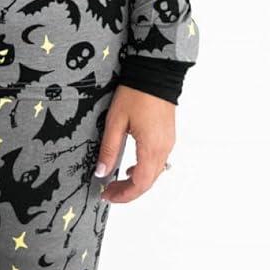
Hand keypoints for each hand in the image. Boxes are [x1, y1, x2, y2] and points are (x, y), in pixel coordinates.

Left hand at [94, 84, 175, 203]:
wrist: (156, 73)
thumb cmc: (136, 93)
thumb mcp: (115, 121)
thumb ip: (109, 149)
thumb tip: (101, 172)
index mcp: (151, 148)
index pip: (139, 184)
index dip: (123, 195)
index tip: (107, 195)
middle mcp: (163, 149)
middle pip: (147, 182)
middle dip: (128, 192)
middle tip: (108, 191)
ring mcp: (168, 143)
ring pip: (154, 174)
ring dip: (136, 182)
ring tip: (116, 181)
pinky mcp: (168, 137)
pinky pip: (158, 162)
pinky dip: (144, 170)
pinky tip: (131, 166)